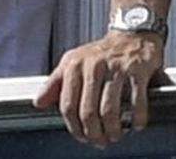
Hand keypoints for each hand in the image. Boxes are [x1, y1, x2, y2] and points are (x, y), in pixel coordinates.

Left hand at [33, 30, 165, 147]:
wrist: (131, 34)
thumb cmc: (100, 53)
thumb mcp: (72, 63)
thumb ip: (55, 83)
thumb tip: (38, 102)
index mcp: (73, 65)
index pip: (67, 104)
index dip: (74, 126)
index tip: (81, 136)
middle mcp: (92, 66)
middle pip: (87, 111)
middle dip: (93, 133)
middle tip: (100, 141)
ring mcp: (115, 68)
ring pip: (109, 110)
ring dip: (113, 130)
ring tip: (115, 136)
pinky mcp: (137, 71)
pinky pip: (136, 102)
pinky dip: (137, 118)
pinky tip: (136, 124)